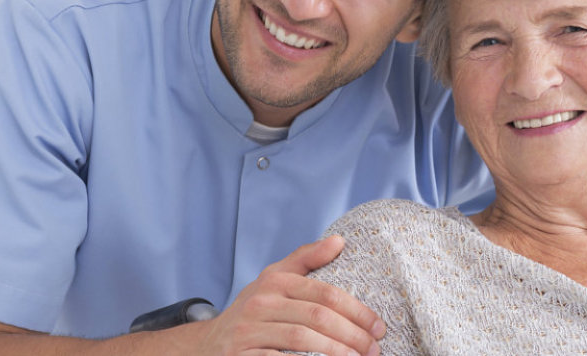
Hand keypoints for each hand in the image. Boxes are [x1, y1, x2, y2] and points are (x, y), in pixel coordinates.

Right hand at [200, 236, 385, 355]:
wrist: (207, 345)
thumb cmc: (252, 312)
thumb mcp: (273, 280)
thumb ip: (305, 260)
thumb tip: (339, 241)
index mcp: (275, 282)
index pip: (326, 293)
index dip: (358, 311)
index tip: (379, 328)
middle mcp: (260, 303)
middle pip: (317, 317)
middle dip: (353, 335)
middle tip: (374, 350)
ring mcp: (248, 331)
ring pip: (301, 339)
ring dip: (336, 352)